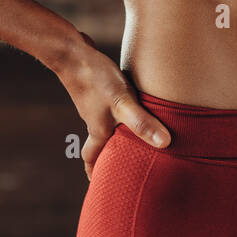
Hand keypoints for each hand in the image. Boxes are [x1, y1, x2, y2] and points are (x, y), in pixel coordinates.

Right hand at [58, 32, 170, 179]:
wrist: (71, 51)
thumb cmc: (95, 77)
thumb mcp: (122, 101)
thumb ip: (141, 122)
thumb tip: (165, 144)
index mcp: (98, 130)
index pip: (92, 158)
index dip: (95, 173)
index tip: (99, 186)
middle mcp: (95, 120)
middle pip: (101, 145)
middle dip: (111, 157)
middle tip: (126, 166)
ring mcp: (95, 104)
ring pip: (108, 125)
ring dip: (119, 134)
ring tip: (138, 138)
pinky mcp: (99, 89)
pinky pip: (112, 107)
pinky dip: (122, 113)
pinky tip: (136, 105)